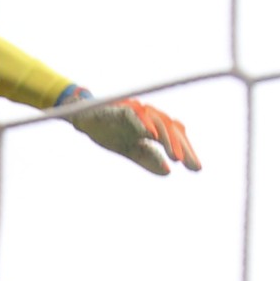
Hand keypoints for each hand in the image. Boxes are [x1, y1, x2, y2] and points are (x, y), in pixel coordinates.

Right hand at [69, 97, 201, 174]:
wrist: (83, 119)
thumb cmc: (109, 131)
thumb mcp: (130, 151)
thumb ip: (148, 159)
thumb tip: (168, 172)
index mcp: (153, 125)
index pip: (174, 136)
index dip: (186, 150)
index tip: (196, 168)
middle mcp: (148, 116)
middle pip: (171, 128)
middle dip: (182, 147)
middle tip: (191, 166)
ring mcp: (135, 111)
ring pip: (157, 121)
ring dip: (168, 139)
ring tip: (176, 156)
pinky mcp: (119, 109)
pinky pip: (134, 115)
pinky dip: (143, 124)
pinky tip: (153, 136)